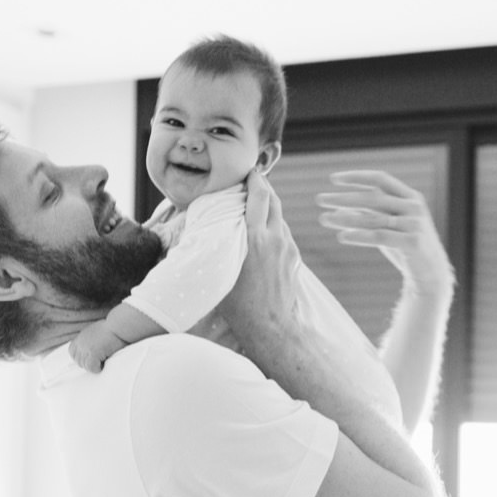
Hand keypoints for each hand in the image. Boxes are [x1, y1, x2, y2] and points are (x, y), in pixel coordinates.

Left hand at [68, 320, 125, 373]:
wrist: (119, 326)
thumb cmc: (114, 329)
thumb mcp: (98, 331)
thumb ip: (92, 339)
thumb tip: (95, 347)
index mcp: (81, 337)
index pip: (72, 352)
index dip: (80, 358)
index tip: (90, 359)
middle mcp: (81, 342)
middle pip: (78, 360)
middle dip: (88, 363)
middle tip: (99, 362)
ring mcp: (86, 348)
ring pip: (84, 365)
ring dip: (94, 366)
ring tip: (103, 362)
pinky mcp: (93, 353)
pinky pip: (91, 367)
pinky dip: (97, 369)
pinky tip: (104, 364)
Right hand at [219, 170, 304, 343]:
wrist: (271, 326)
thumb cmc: (238, 304)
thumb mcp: (222, 270)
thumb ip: (218, 245)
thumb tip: (202, 230)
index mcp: (255, 238)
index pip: (260, 195)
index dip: (255, 178)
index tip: (247, 170)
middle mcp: (275, 238)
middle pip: (273, 199)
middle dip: (262, 186)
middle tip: (250, 180)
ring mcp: (288, 248)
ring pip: (279, 217)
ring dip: (268, 207)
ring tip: (253, 206)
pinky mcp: (294, 259)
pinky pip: (283, 234)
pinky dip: (273, 226)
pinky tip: (261, 233)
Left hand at [315, 171, 454, 297]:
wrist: (431, 273)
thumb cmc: (406, 247)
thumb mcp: (388, 226)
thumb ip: (368, 215)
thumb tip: (335, 210)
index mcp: (410, 196)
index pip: (380, 178)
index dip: (356, 177)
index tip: (333, 179)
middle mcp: (413, 207)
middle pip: (373, 197)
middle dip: (343, 197)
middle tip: (319, 200)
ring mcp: (414, 224)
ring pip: (373, 217)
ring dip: (346, 217)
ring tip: (324, 219)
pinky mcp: (412, 242)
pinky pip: (379, 236)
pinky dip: (359, 235)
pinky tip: (341, 236)